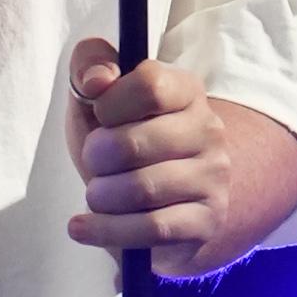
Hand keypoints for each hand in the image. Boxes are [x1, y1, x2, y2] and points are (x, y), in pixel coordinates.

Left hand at [65, 37, 235, 279]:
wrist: (150, 203)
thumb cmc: (119, 144)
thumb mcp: (95, 101)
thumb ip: (88, 66)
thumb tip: (96, 81)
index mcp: (186, 90)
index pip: (149, 84)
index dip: (110, 103)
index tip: (100, 115)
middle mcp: (209, 131)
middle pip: (135, 142)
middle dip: (96, 156)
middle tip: (95, 162)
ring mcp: (213, 178)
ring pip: (142, 189)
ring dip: (100, 196)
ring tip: (96, 195)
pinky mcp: (207, 221)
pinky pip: (151, 229)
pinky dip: (106, 231)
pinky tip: (83, 227)